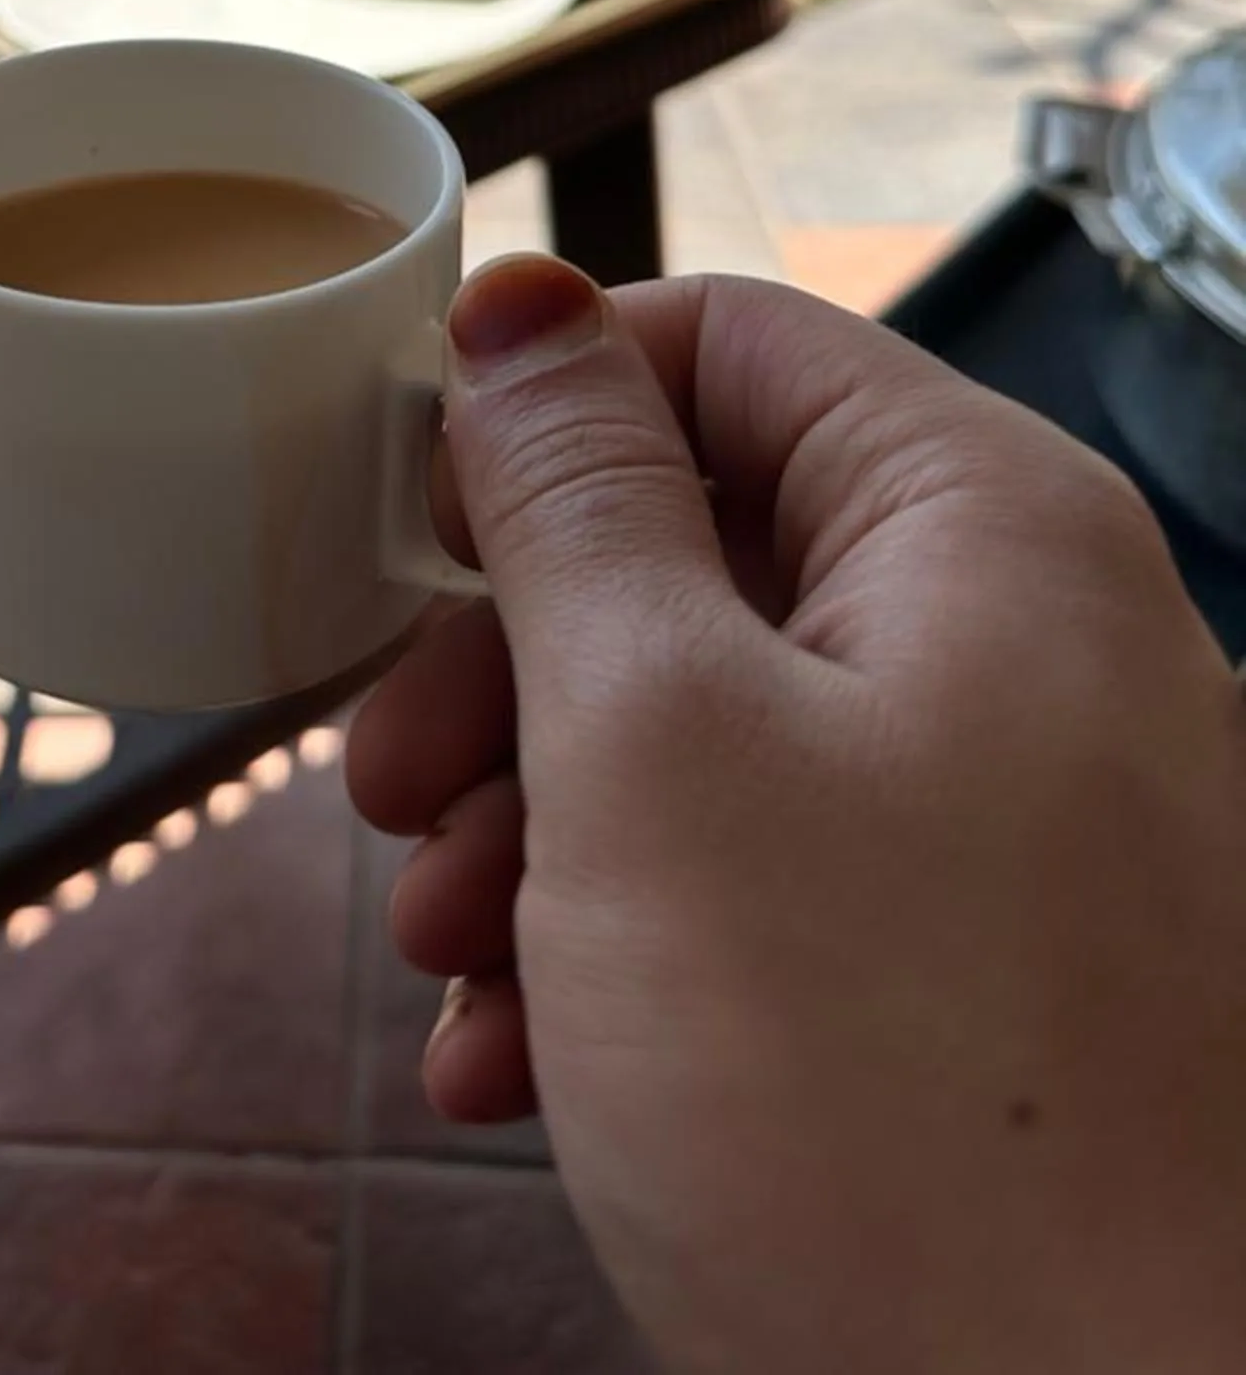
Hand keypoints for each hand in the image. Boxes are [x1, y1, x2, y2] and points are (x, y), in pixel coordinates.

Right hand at [349, 256, 1245, 1374]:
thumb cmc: (896, 1109)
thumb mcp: (658, 748)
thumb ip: (574, 503)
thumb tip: (523, 305)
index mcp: (980, 531)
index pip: (728, 340)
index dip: (545, 407)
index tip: (411, 529)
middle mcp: (1026, 649)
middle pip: (702, 546)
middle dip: (510, 668)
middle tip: (388, 787)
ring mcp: (1018, 827)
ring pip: (715, 736)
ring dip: (538, 830)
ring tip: (447, 959)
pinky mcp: (987, 988)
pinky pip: (777, 891)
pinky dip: (626, 951)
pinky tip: (518, 1062)